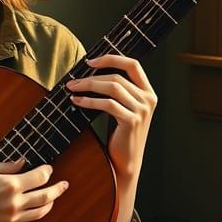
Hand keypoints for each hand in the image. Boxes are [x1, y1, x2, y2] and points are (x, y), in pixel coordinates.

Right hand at [0, 156, 68, 221]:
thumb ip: (6, 166)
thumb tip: (23, 163)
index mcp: (10, 184)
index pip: (39, 177)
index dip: (47, 171)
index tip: (49, 168)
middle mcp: (14, 203)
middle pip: (46, 196)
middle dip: (58, 189)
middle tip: (64, 184)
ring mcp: (11, 218)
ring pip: (40, 212)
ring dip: (49, 204)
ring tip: (53, 199)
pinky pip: (24, 221)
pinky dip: (31, 213)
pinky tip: (32, 208)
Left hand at [65, 54, 156, 179]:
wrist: (127, 162)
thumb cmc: (121, 135)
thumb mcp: (123, 109)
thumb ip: (117, 92)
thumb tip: (91, 74)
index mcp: (148, 92)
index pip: (133, 64)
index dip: (111, 59)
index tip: (90, 62)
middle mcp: (148, 99)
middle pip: (118, 76)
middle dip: (92, 77)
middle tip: (73, 81)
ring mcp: (142, 110)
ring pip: (113, 87)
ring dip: (88, 86)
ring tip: (73, 89)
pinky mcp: (131, 121)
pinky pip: (107, 104)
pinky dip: (89, 101)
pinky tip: (77, 102)